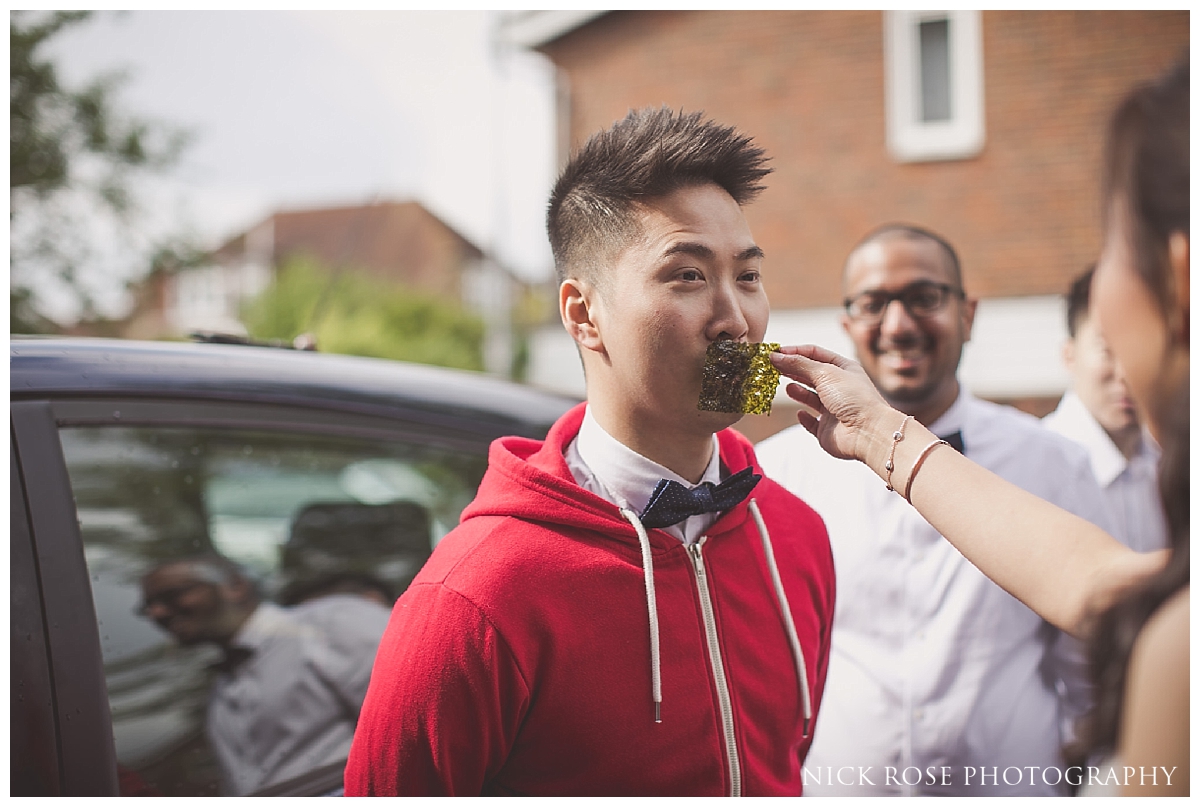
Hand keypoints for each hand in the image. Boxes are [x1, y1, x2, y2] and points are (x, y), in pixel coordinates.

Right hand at [769, 344, 899, 471]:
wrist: (868, 432)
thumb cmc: (853, 398)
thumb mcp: (824, 373)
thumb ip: (798, 364)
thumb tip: (775, 357)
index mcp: (843, 369)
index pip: (815, 354)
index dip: (795, 352)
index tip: (775, 353)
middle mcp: (839, 388)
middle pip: (811, 374)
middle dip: (793, 370)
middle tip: (773, 367)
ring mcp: (834, 409)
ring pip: (811, 397)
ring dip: (798, 391)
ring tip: (788, 388)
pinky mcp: (827, 429)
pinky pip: (812, 422)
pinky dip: (805, 417)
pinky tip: (801, 413)